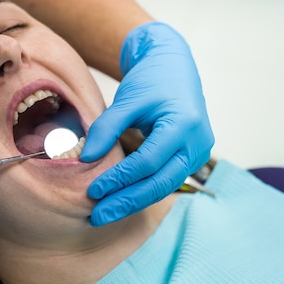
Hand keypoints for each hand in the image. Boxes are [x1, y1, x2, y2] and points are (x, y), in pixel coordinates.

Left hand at [81, 21, 213, 225]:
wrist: (174, 66)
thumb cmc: (152, 79)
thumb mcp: (127, 98)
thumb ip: (106, 127)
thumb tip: (85, 158)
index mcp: (184, 125)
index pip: (147, 162)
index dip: (119, 179)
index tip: (92, 191)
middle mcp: (197, 144)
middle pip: (159, 183)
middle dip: (126, 202)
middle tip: (97, 217)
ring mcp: (198, 153)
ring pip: (164, 187)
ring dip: (133, 202)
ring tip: (104, 214)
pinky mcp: (191, 158)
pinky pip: (166, 180)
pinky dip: (143, 191)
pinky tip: (121, 201)